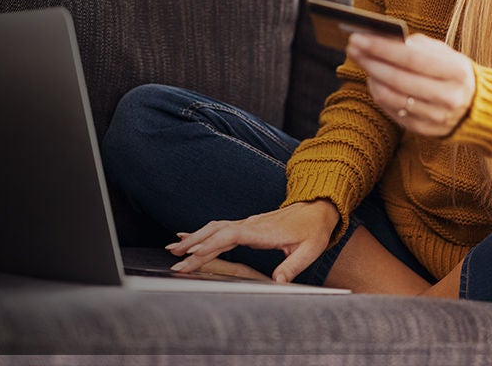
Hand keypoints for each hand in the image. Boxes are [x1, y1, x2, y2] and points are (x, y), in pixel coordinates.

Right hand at [165, 199, 339, 283]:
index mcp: (262, 231)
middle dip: (193, 245)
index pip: (230, 236)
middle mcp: (250, 225)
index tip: (194, 254)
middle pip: (215, 233)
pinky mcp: (246, 228)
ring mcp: (246, 225)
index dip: (211, 244)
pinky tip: (190, 239)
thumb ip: (293, 266)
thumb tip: (279, 283)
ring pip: (214, 229)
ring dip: (194, 239)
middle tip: (174, 259)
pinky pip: (219, 230)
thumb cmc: (313, 229)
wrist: (317, 208)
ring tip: (174, 249)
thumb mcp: (310, 250)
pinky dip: (202, 235)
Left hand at [346, 31, 474, 137]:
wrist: (475, 106)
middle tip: (352, 47)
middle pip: (397, 78)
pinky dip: (379, 94)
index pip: (411, 58)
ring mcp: (437, 117)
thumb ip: (416, 45)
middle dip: (370, 61)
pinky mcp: (426, 130)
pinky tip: (374, 81)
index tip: (358, 37)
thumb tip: (383, 38)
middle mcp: (448, 96)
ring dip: (371, 77)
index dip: (381, 48)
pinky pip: (393, 112)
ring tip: (363, 62)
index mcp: (456, 71)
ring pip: (391, 97)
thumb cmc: (452, 72)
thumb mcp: (444, 53)